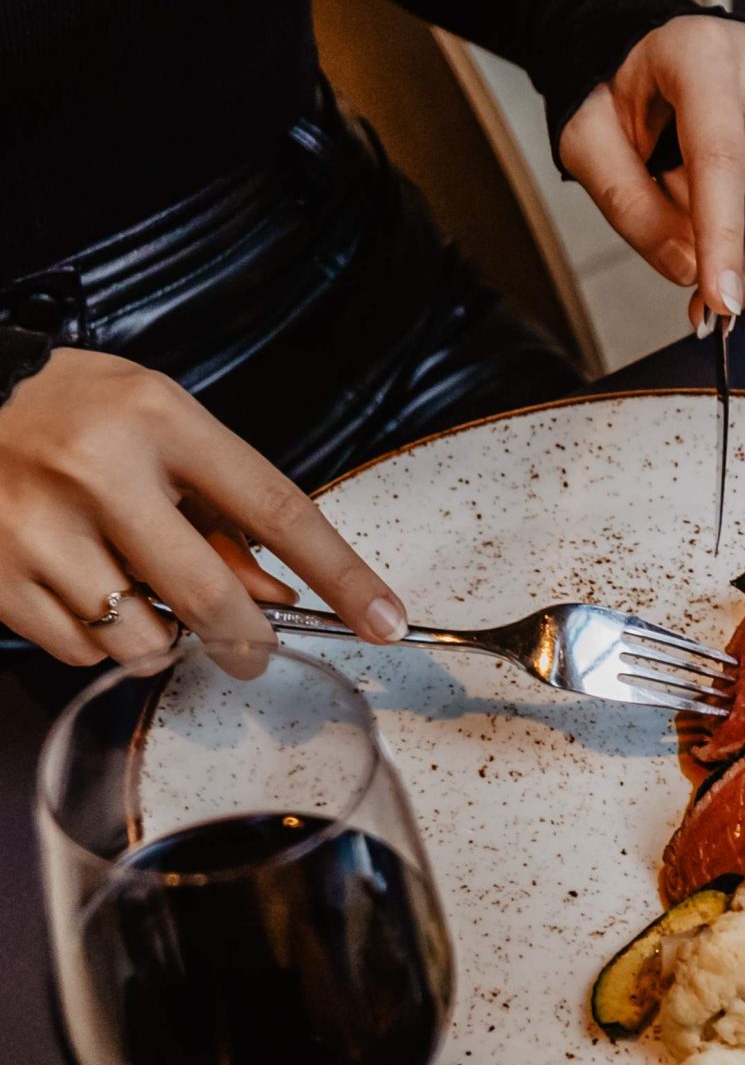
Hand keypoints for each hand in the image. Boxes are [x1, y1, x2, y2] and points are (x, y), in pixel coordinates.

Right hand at [0, 349, 405, 666]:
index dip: (340, 575)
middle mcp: (99, 472)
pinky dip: (99, 642)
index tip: (385, 620)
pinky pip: (82, 652)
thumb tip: (284, 599)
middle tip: (250, 647)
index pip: (277, 509)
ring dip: (162, 639)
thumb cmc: (69, 411)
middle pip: (211, 600)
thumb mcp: (160, 429)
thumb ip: (225, 511)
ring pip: (144, 642)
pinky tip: (82, 592)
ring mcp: (40, 528)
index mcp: (157, 420)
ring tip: (135, 590)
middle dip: (248, 641)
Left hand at [559, 13, 744, 329]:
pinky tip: (727, 242)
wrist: (637, 54)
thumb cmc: (611, 94)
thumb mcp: (588, 143)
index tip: (721, 300)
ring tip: (717, 277)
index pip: (721, 157)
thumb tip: (689, 270)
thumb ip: (629, 205)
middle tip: (724, 308)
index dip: (725, 236)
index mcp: (699, 52)